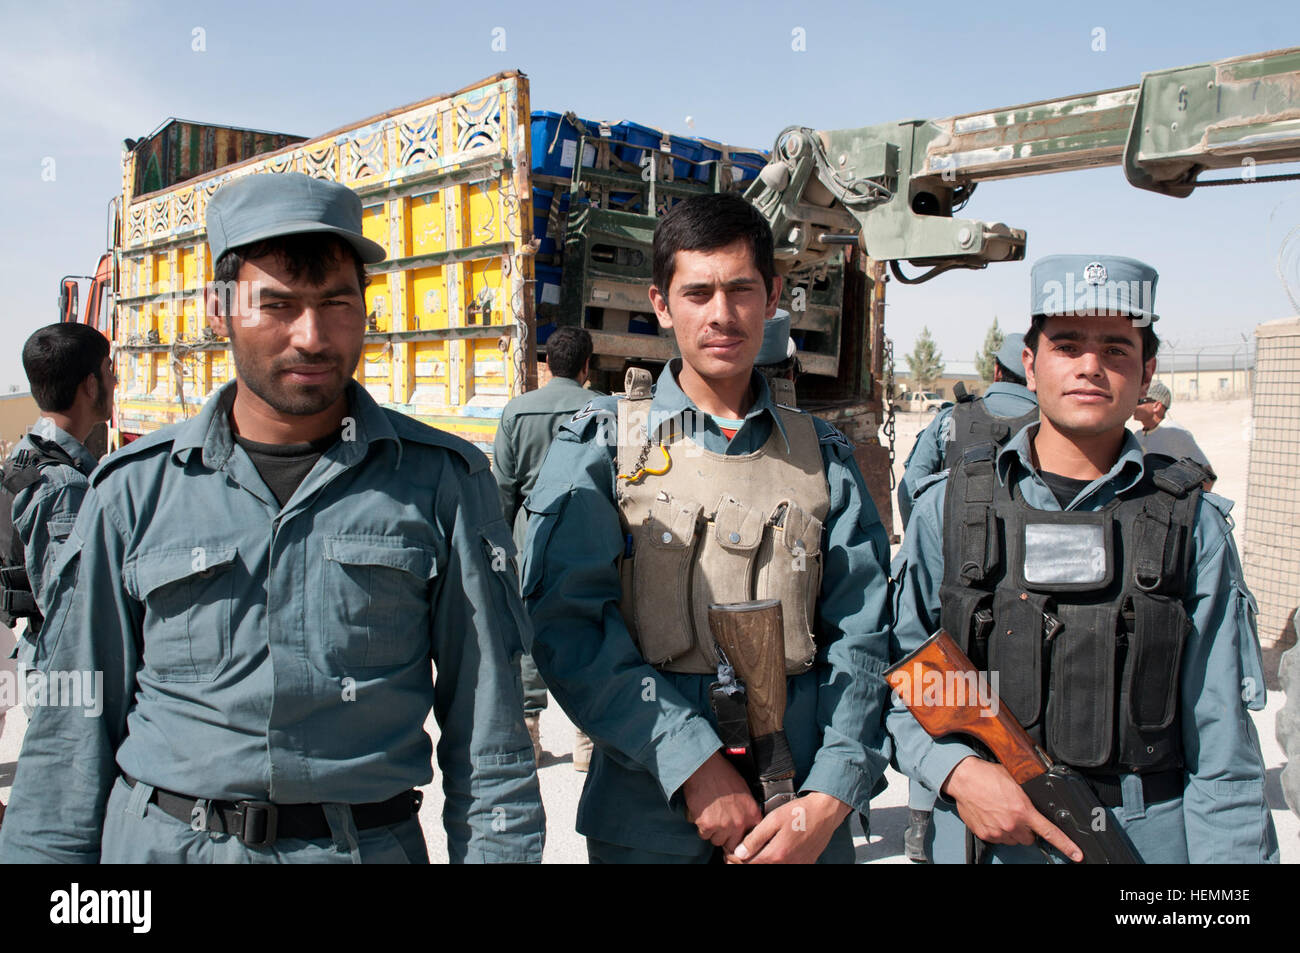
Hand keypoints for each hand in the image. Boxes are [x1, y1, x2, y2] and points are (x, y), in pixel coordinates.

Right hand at [682, 752, 761, 852]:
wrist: (705, 766)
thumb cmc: (722, 774)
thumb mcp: (744, 791)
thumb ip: (746, 811)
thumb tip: (744, 825)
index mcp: (751, 813)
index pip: (749, 839)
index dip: (739, 838)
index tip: (733, 836)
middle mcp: (739, 822)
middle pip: (731, 843)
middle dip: (724, 836)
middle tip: (718, 822)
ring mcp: (723, 825)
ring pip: (715, 840)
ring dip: (711, 831)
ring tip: (709, 813)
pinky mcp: (707, 825)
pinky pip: (702, 833)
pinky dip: (700, 824)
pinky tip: (702, 810)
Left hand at [725, 792, 849, 863]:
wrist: (825, 812)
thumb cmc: (799, 812)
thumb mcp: (773, 819)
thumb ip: (755, 838)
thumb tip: (739, 853)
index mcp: (776, 854)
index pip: (750, 865)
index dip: (737, 861)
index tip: (731, 854)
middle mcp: (788, 864)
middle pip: (760, 869)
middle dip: (747, 864)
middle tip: (738, 856)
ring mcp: (798, 866)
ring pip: (773, 869)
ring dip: (761, 863)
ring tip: (754, 854)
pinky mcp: (806, 864)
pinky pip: (787, 867)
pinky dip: (776, 863)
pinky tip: (773, 854)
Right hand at [942, 756, 1082, 861]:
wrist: (964, 778)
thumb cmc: (987, 776)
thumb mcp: (1015, 781)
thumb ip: (1029, 796)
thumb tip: (1038, 803)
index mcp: (1023, 810)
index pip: (1050, 832)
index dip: (1066, 846)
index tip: (1076, 855)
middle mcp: (1011, 824)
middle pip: (1029, 838)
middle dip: (1027, 829)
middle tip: (1018, 815)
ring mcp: (998, 831)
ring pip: (1014, 840)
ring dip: (1012, 830)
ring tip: (1001, 813)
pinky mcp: (985, 834)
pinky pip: (998, 839)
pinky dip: (998, 831)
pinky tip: (992, 816)